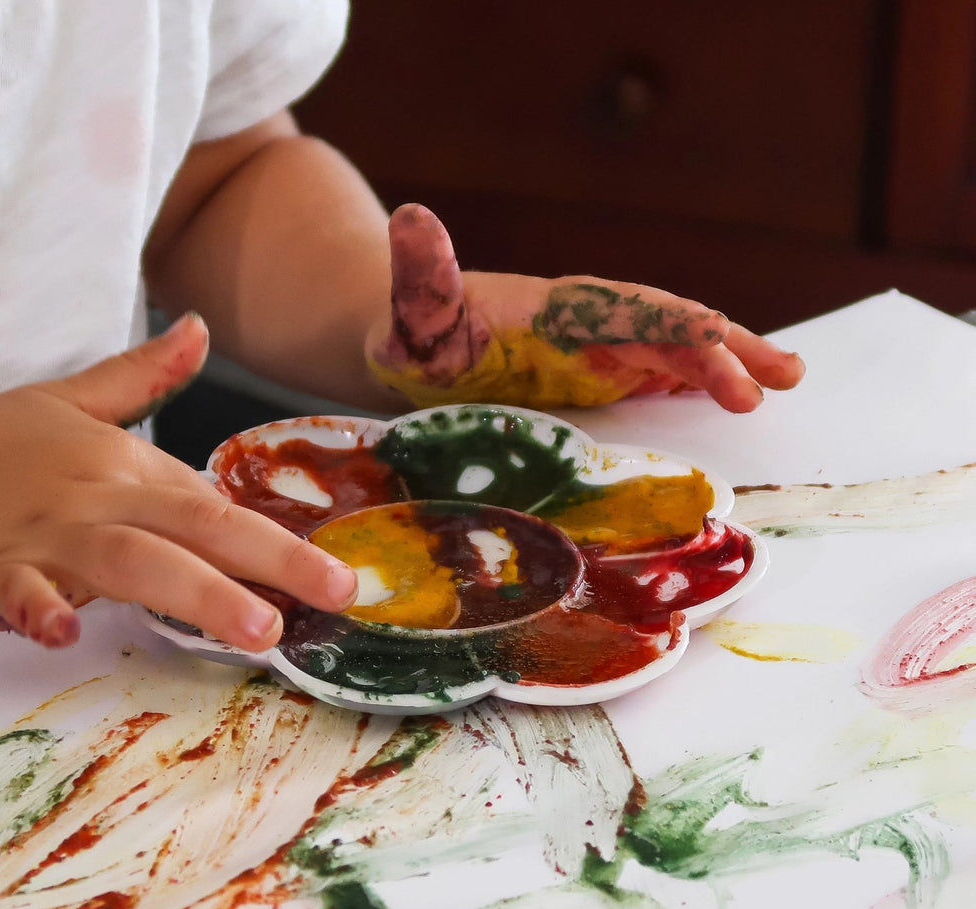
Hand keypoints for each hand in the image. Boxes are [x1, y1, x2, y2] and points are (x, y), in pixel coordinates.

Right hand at [0, 315, 357, 650]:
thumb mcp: (65, 399)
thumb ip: (140, 376)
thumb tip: (200, 330)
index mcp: (117, 462)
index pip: (212, 501)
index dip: (278, 539)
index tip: (340, 574)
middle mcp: (92, 494)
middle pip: (194, 524)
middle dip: (271, 560)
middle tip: (337, 596)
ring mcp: (40, 531)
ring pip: (131, 560)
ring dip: (196, 592)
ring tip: (256, 629)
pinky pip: (18, 590)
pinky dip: (39, 607)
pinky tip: (61, 630)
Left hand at [365, 204, 804, 411]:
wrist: (410, 342)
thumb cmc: (409, 335)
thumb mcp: (410, 314)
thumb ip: (420, 278)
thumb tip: (409, 220)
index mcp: (553, 308)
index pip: (621, 311)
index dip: (666, 327)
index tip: (711, 339)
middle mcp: (586, 321)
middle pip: (664, 325)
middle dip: (721, 349)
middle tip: (776, 382)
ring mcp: (597, 347)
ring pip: (673, 349)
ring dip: (727, 362)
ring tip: (789, 380)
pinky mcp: (596, 374)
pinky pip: (657, 376)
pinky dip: (699, 383)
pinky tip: (739, 399)